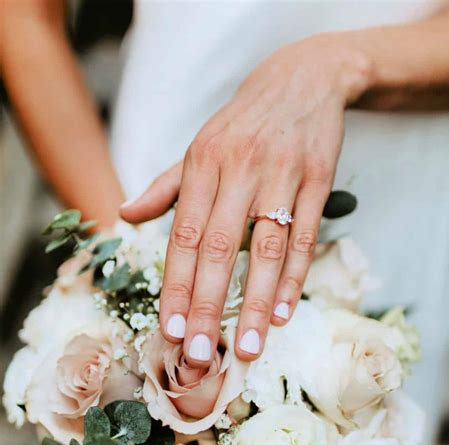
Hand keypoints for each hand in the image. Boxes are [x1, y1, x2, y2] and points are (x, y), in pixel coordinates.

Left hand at [120, 33, 371, 365]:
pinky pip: (305, 235)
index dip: (176, 285)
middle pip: (220, 249)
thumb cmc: (243, 123)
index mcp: (203, 164)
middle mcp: (239, 171)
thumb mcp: (198, 146)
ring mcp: (282, 176)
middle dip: (209, 305)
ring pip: (267, 249)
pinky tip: (285, 311)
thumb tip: (124, 215)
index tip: (171, 329)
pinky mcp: (318, 180)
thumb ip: (164, 187)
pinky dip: (295, 277)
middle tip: (202, 353)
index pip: (183, 236)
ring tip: (250, 346)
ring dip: (258, 303)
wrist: (302, 81)